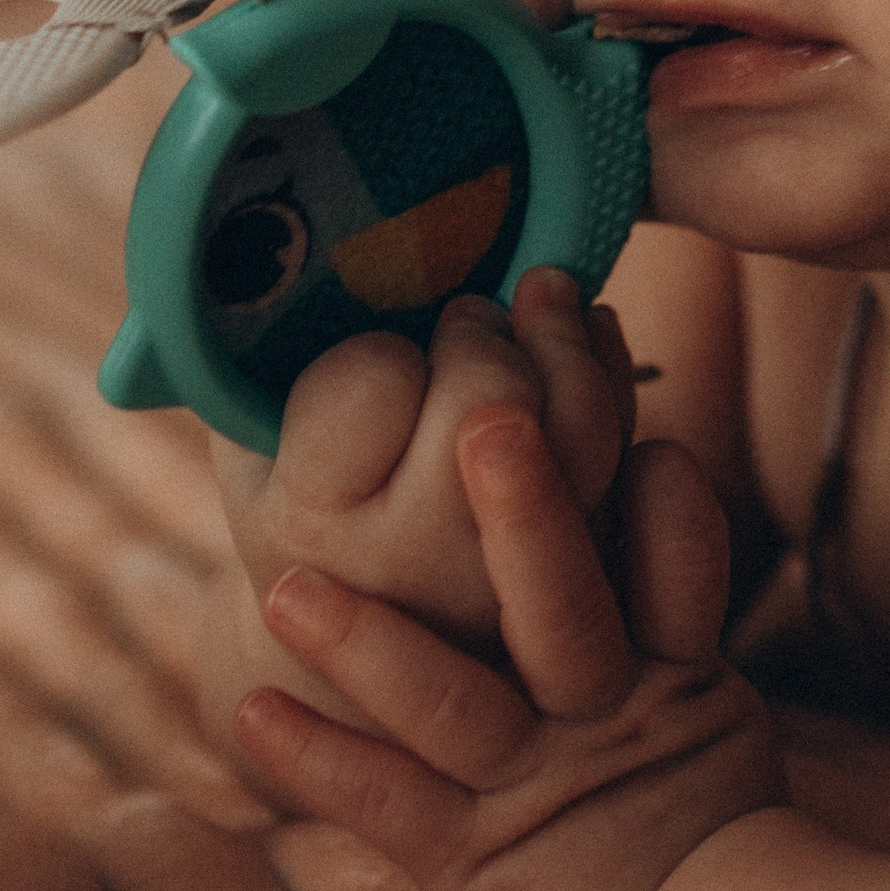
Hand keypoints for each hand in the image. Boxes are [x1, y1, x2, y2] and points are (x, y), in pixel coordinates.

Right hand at [211, 268, 634, 654]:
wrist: (365, 645)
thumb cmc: (303, 500)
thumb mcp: (254, 440)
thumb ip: (265, 364)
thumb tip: (291, 246)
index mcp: (311, 529)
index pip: (373, 381)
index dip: (377, 348)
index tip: (367, 366)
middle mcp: (422, 571)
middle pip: (491, 395)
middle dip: (480, 332)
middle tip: (461, 319)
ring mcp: (518, 584)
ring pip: (580, 423)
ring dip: (561, 336)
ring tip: (537, 297)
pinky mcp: (596, 575)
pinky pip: (635, 453)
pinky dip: (613, 371)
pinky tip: (584, 335)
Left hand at [232, 405, 783, 890]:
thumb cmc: (685, 796)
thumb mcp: (709, 685)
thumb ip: (667, 572)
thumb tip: (630, 435)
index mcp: (673, 666)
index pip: (679, 558)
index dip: (659, 492)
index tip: (626, 420)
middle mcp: (599, 715)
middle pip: (567, 608)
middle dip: (528, 516)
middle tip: (485, 421)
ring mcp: (527, 786)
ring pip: (457, 706)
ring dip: (369, 645)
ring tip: (287, 589)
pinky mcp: (463, 860)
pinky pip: (387, 804)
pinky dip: (318, 761)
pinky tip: (249, 714)